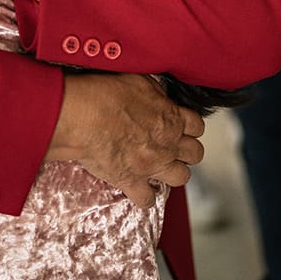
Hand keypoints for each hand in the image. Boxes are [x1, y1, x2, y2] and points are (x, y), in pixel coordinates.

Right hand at [48, 73, 204, 207]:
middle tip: (171, 147)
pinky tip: (137, 188)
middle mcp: (168, 144)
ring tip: (159, 167)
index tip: (179, 125)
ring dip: (172, 173)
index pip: (196, 125)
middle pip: (195, 153)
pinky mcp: (132, 182)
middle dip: (186, 150)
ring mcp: (153, 165)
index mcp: (171, 117)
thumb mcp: (137, 80)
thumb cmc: (105, 95)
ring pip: (181, 177)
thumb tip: (158, 96)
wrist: (84, 117)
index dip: (189, 126)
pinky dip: (144, 196)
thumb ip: (154, 92)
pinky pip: (147, 199)